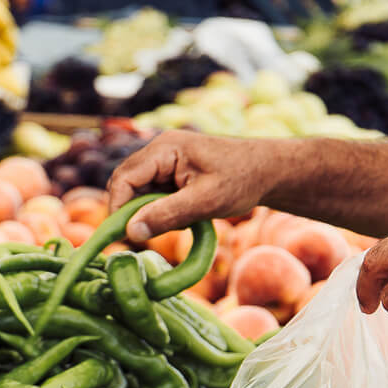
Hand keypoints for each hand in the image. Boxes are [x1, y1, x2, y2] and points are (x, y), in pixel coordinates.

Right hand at [107, 132, 284, 243]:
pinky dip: (159, 210)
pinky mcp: (174, 171)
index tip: (124, 238)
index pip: (124, 178)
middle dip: (130, 212)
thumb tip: (131, 233)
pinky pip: (154, 192)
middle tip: (142, 239)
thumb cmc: (242, 180)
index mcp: (165, 148)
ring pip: (139, 190)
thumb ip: (167, 215)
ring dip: (147, 212)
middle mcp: (160, 149)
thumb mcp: (205, 202)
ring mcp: (167, 160)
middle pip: (127, 183)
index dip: (118, 209)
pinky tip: (180, 219)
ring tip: (169, 226)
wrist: (269, 170)